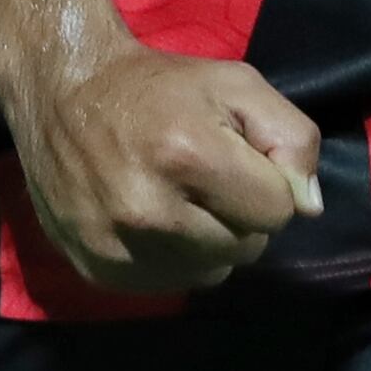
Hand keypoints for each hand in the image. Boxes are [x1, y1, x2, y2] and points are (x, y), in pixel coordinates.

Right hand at [0, 39, 325, 291]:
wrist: (63, 92)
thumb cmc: (160, 87)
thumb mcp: (238, 85)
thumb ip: (290, 137)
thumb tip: (307, 206)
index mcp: (188, 156)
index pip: (277, 212)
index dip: (269, 183)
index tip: (240, 160)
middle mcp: (150, 211)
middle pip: (245, 248)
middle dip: (241, 215)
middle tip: (210, 179)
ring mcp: (117, 247)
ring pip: (210, 273)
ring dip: (210, 243)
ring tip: (182, 200)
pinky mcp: (98, 271)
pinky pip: (168, 285)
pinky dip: (173, 260)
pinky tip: (155, 221)